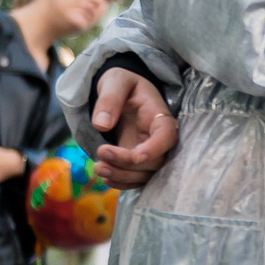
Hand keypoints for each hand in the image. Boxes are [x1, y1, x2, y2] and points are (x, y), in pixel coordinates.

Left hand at [91, 69, 178, 187]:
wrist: (120, 92)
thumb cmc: (122, 83)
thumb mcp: (115, 81)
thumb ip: (109, 99)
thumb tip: (101, 125)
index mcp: (159, 117)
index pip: (166, 137)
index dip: (154, 150)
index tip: (134, 156)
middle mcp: (158, 138)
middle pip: (156, 161)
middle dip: (129, 165)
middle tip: (101, 157)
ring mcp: (150, 152)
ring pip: (146, 174)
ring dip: (123, 177)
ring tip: (98, 169)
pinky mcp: (137, 161)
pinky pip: (136, 178)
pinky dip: (122, 182)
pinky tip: (105, 178)